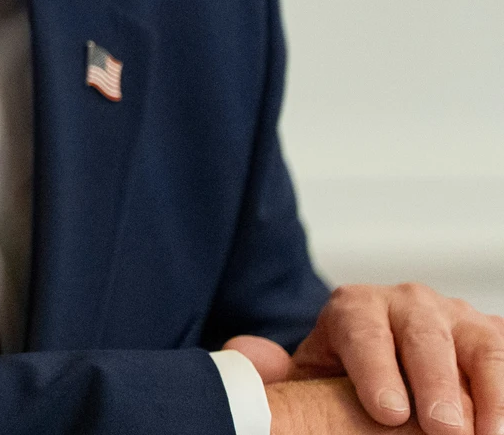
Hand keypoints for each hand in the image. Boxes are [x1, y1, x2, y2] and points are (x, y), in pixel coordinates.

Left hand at [224, 283, 503, 434]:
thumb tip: (245, 351)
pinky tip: (500, 424)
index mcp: (355, 307)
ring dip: (487, 391)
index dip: (377, 372)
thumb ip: (277, 369)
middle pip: (424, 337)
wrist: (383, 360)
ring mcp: (456, 316)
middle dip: (435, 385)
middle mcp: (409, 302)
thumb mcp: (310, 371)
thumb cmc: (344, 373)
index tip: (388, 414)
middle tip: (442, 431)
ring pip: (479, 345)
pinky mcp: (489, 336)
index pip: (363, 331)